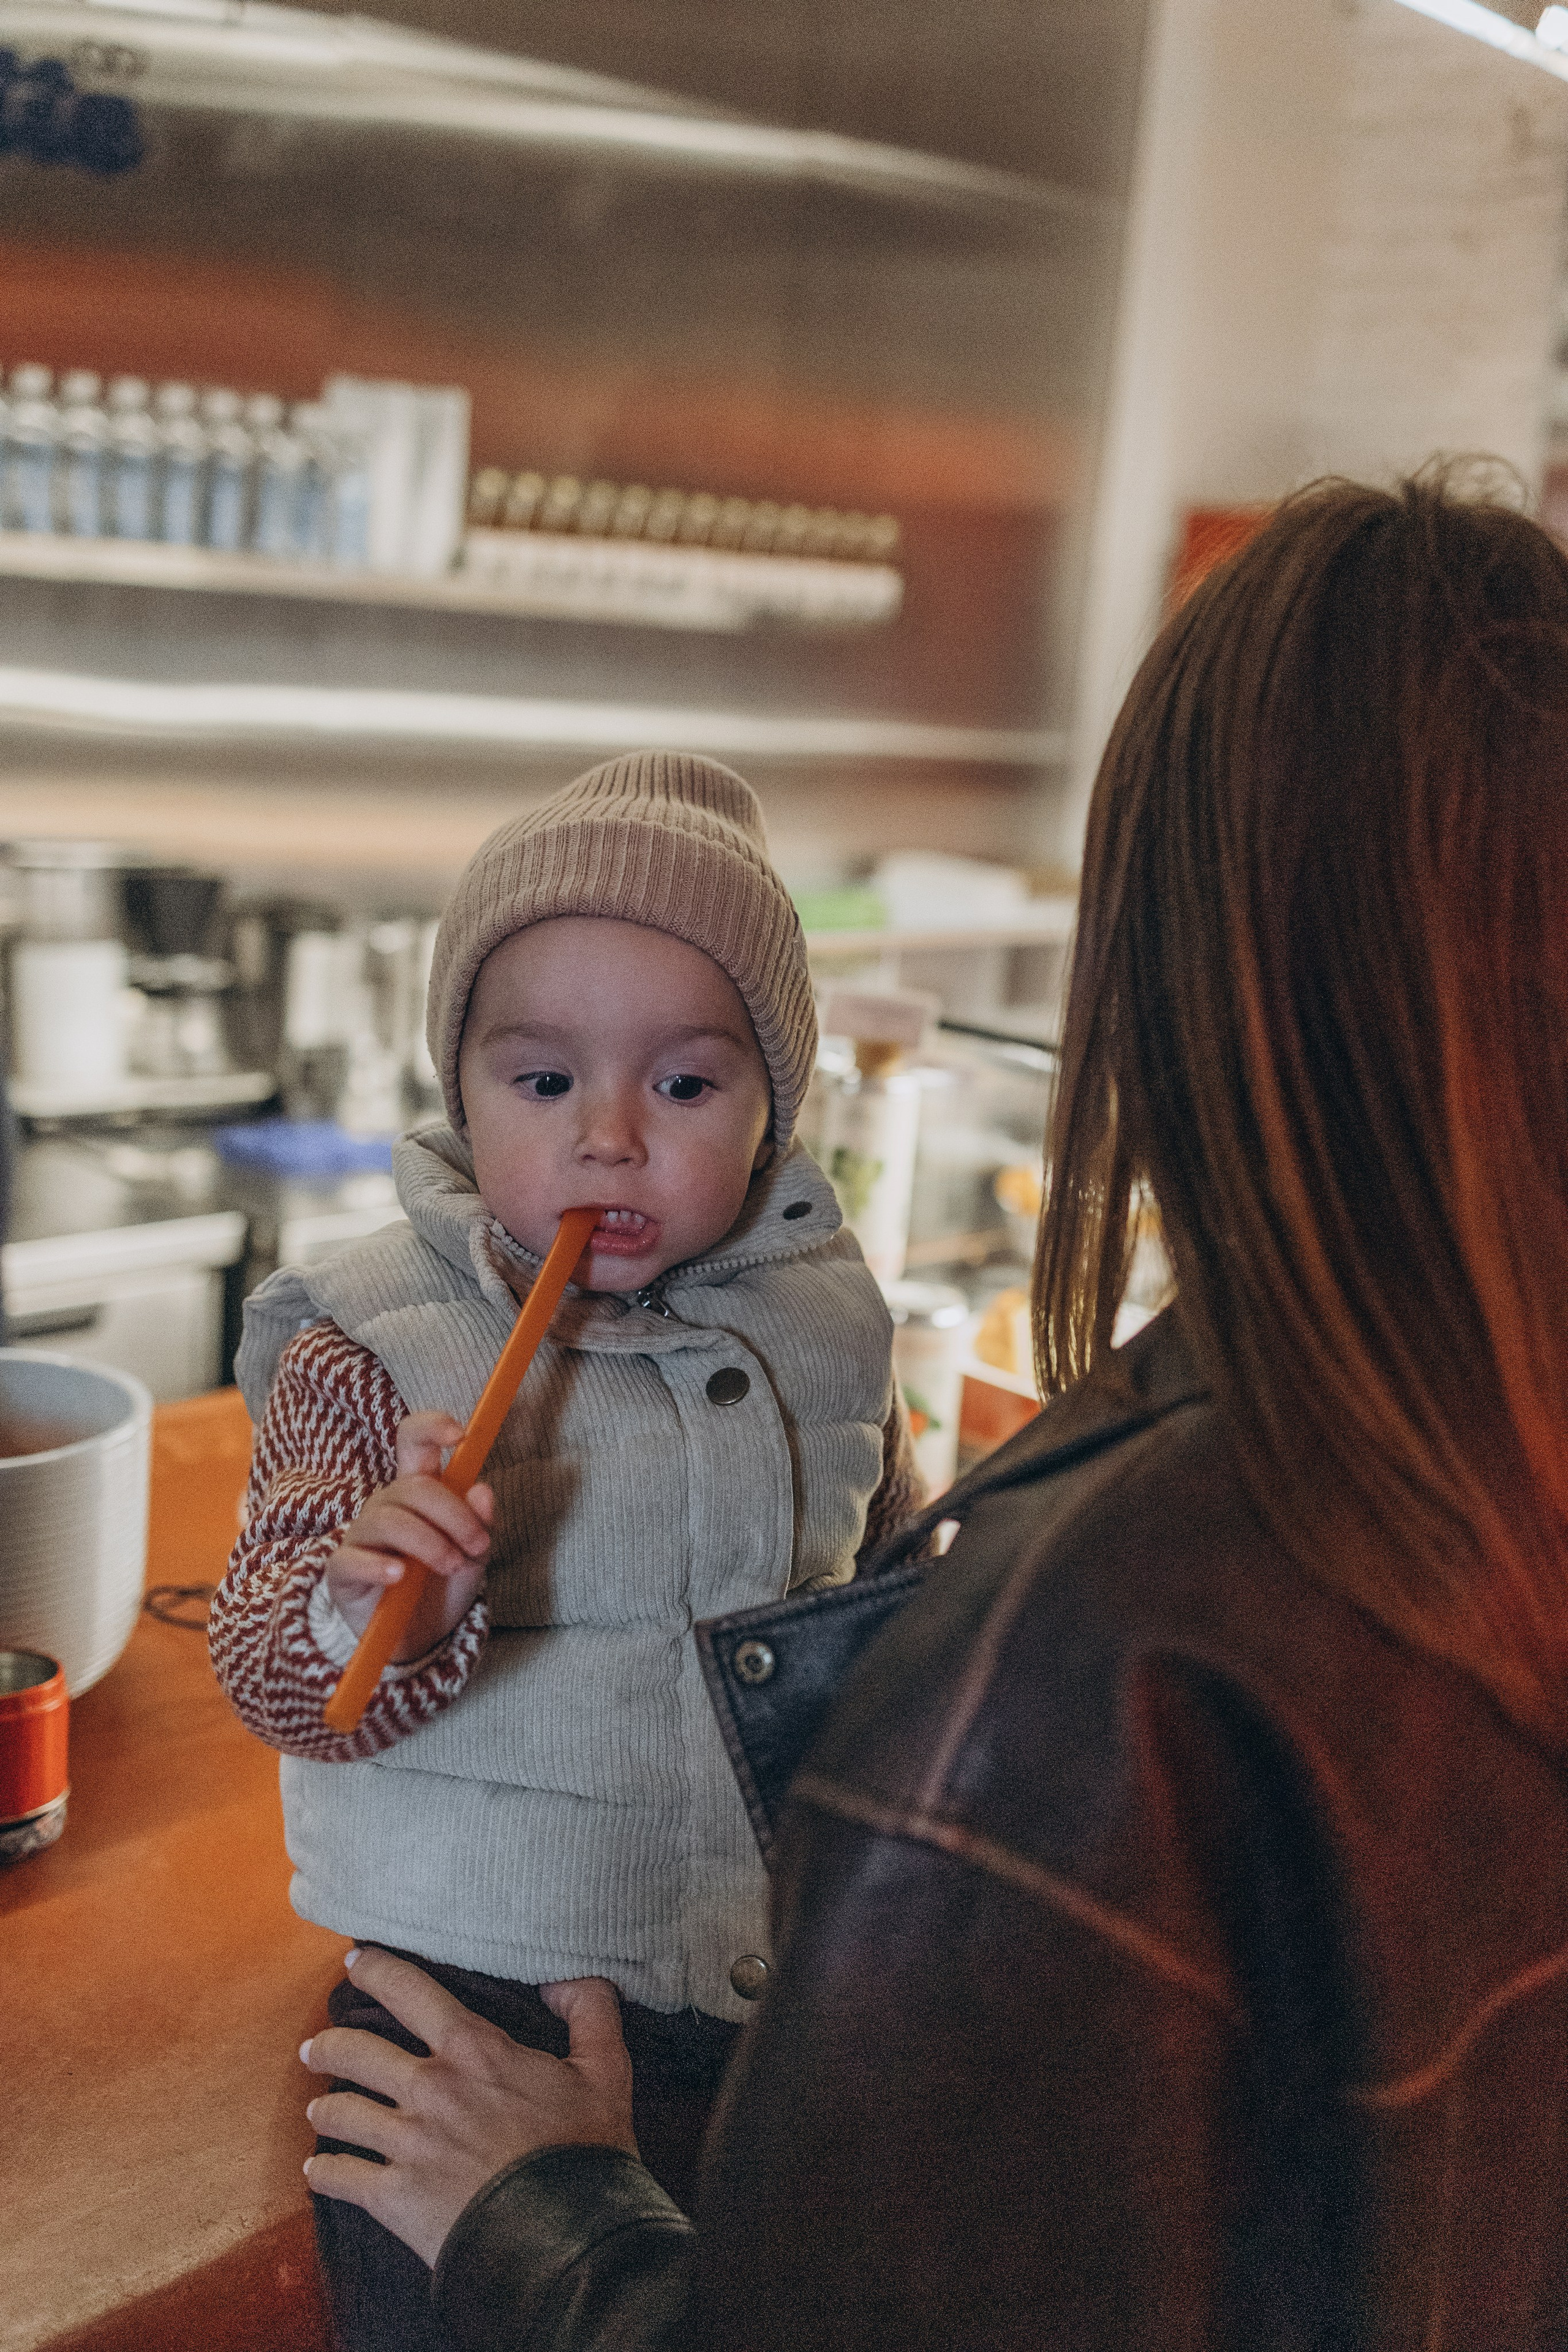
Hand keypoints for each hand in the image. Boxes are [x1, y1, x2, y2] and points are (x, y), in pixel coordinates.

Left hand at [302, 1948, 637, 2267]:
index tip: (355, 1963)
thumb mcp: (606, 2068)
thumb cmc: (586, 2151)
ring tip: (319, 2110)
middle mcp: (430, 2089)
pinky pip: (340, 2177)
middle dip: (328, 2045)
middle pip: (355, 2052)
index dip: (375, 1969)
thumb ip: (590, 2010)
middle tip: (315, 2047)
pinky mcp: (395, 2198)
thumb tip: (565, 1977)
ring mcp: (407, 2145)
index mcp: (474, 2050)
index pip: (409, 1990)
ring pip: (340, 2113)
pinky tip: (318, 2171)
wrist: (567, 2239)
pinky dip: (323, 2172)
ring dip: (324, 2109)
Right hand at [324, 1413, 492, 1659]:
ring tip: (452, 1566)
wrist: (417, 1640)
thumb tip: (482, 1490)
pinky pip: (353, 1559)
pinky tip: (399, 1577)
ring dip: (429, 1542)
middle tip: (477, 1546)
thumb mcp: (473, 1556)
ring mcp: (361, 1535)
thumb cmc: (442, 1585)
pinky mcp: (343, 1570)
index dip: (432, 1427)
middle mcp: (386, 1505)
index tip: (460, 1434)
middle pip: (413, 1486)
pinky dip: (378, 1565)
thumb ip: (480, 1524)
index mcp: (418, 1491)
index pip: (414, 1442)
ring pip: (389, 1519)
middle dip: (453, 1513)